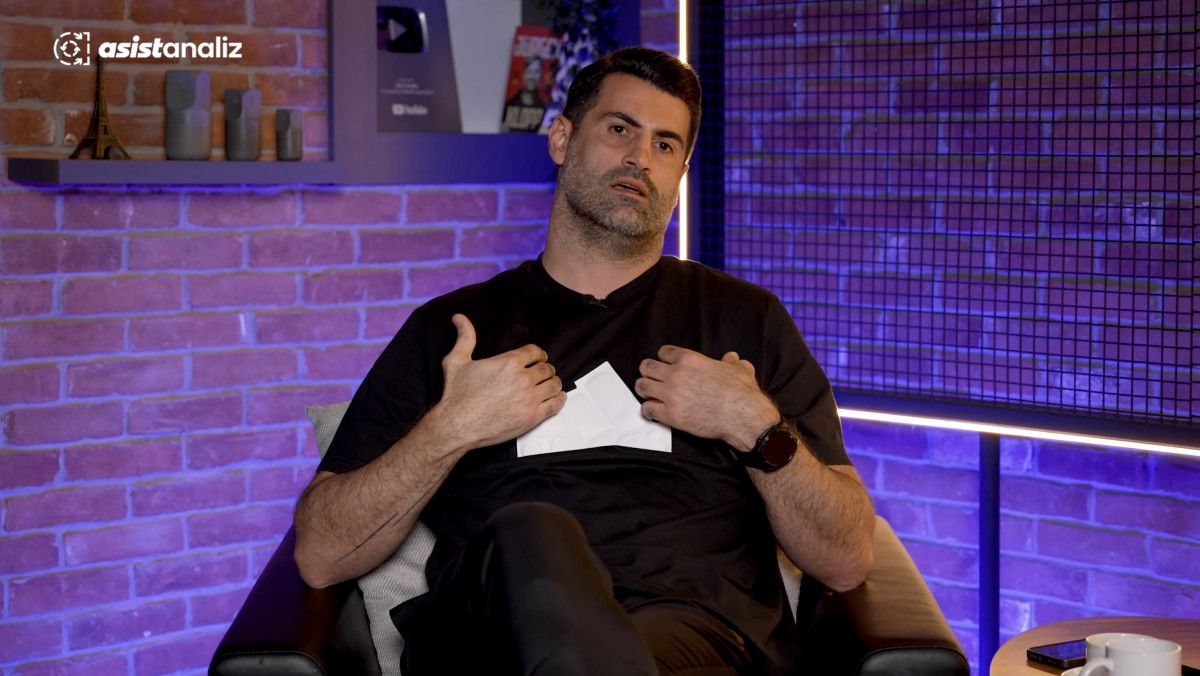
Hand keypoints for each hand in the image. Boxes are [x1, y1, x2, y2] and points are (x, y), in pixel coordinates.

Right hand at [434, 314, 565, 450]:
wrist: (457, 425)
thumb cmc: (456, 395)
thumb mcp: (456, 361)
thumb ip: (464, 338)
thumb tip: (459, 318)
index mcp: (509, 362)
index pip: (535, 352)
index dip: (538, 354)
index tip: (539, 358)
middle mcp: (522, 378)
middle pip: (547, 368)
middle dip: (546, 369)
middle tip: (544, 373)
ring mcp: (529, 398)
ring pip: (554, 385)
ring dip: (554, 383)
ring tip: (550, 385)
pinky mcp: (532, 417)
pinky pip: (555, 405)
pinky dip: (559, 400)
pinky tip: (556, 398)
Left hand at [635, 346, 778, 451]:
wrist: (743, 417)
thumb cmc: (742, 393)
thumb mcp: (740, 369)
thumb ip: (731, 361)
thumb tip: (731, 358)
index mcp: (690, 359)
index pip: (663, 352)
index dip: (663, 358)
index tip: (664, 363)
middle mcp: (676, 374)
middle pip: (647, 367)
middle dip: (648, 371)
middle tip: (651, 377)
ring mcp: (671, 395)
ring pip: (642, 386)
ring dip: (644, 389)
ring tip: (649, 393)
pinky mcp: (670, 415)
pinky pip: (647, 410)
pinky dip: (648, 410)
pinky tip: (653, 411)